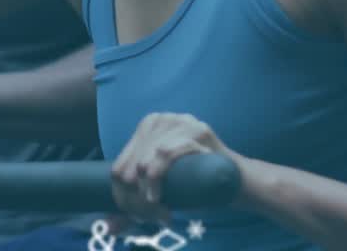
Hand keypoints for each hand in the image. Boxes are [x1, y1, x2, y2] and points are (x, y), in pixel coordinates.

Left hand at [108, 112, 239, 229]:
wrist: (236, 180)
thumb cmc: (195, 183)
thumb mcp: (163, 187)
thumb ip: (137, 201)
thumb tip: (111, 227)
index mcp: (147, 126)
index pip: (119, 166)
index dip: (123, 197)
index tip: (136, 217)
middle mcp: (160, 119)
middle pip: (130, 167)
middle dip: (135, 199)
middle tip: (150, 217)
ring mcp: (180, 121)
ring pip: (145, 162)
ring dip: (147, 193)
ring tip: (158, 210)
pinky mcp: (198, 130)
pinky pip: (166, 153)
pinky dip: (159, 179)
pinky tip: (162, 198)